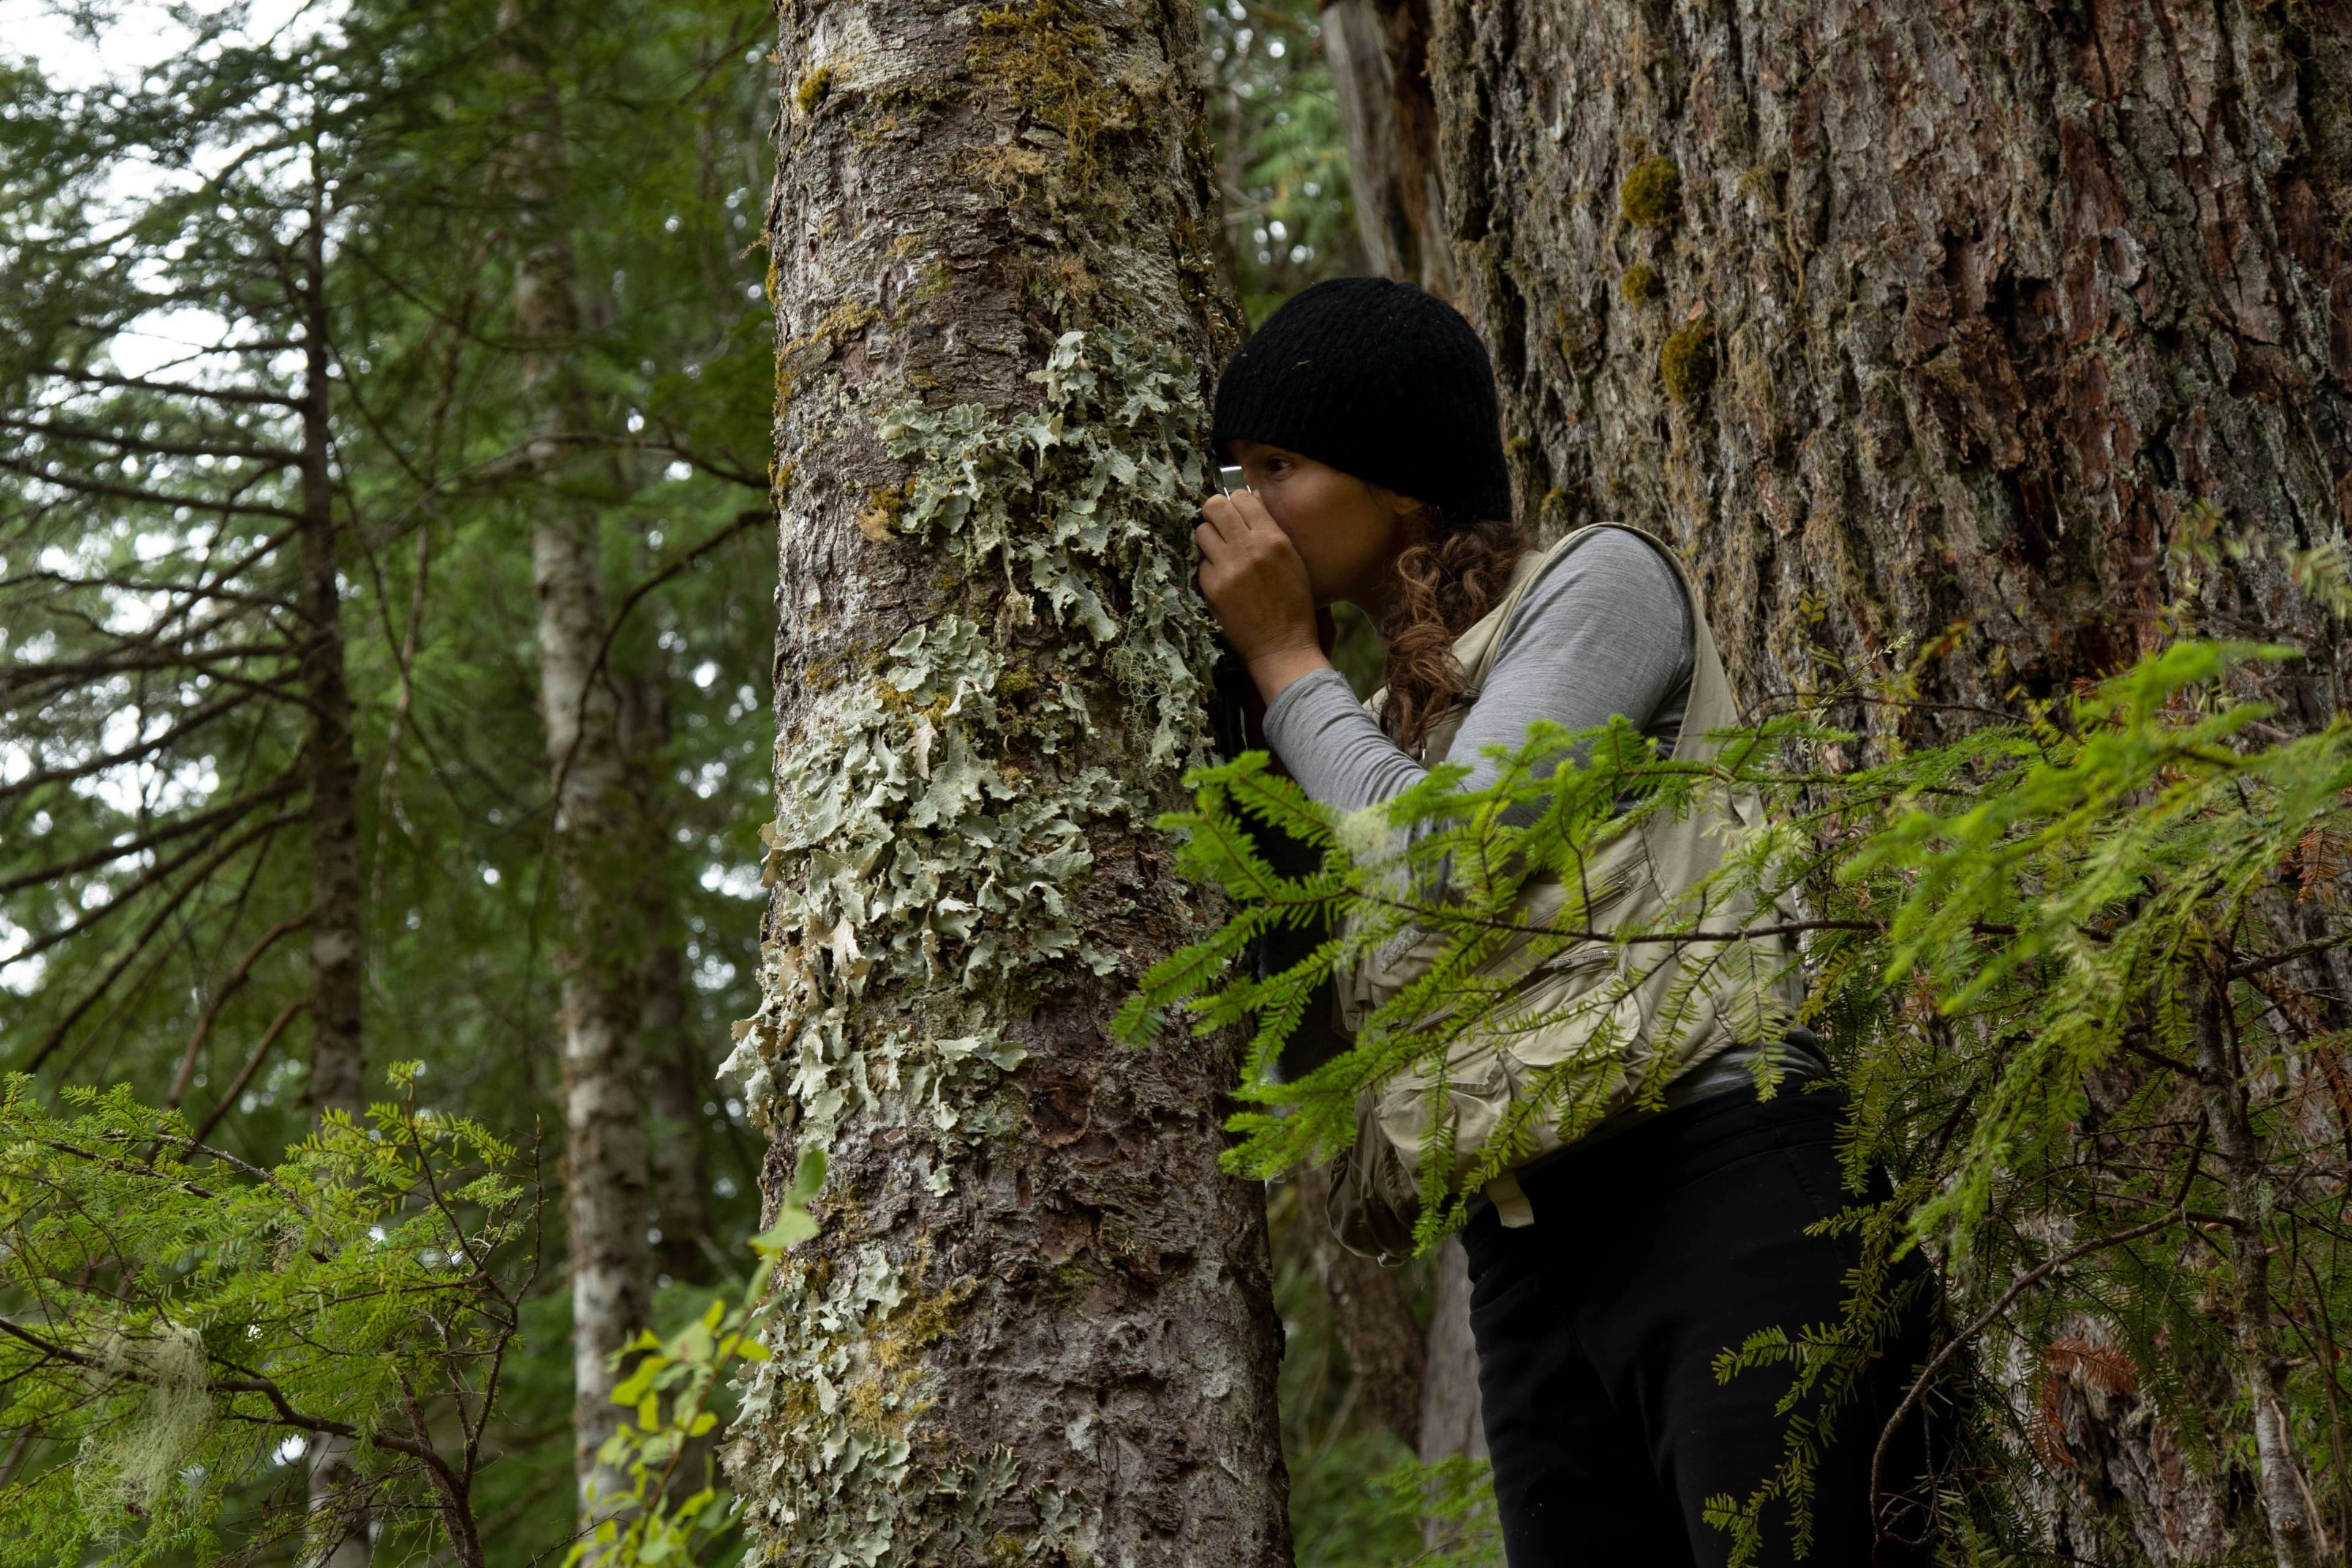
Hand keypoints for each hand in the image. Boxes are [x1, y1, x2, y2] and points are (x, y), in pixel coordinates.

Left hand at [1195, 491, 1329, 702]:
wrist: (1283, 646)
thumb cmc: (1293, 605)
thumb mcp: (1293, 561)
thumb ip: (1271, 530)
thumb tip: (1250, 500)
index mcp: (1274, 539)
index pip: (1241, 497)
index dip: (1234, 503)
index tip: (1234, 514)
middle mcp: (1249, 548)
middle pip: (1214, 507)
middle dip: (1213, 513)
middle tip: (1218, 527)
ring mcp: (1228, 568)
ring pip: (1201, 532)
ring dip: (1208, 540)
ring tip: (1220, 555)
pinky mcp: (1212, 588)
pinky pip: (1201, 564)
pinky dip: (1209, 570)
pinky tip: (1222, 582)